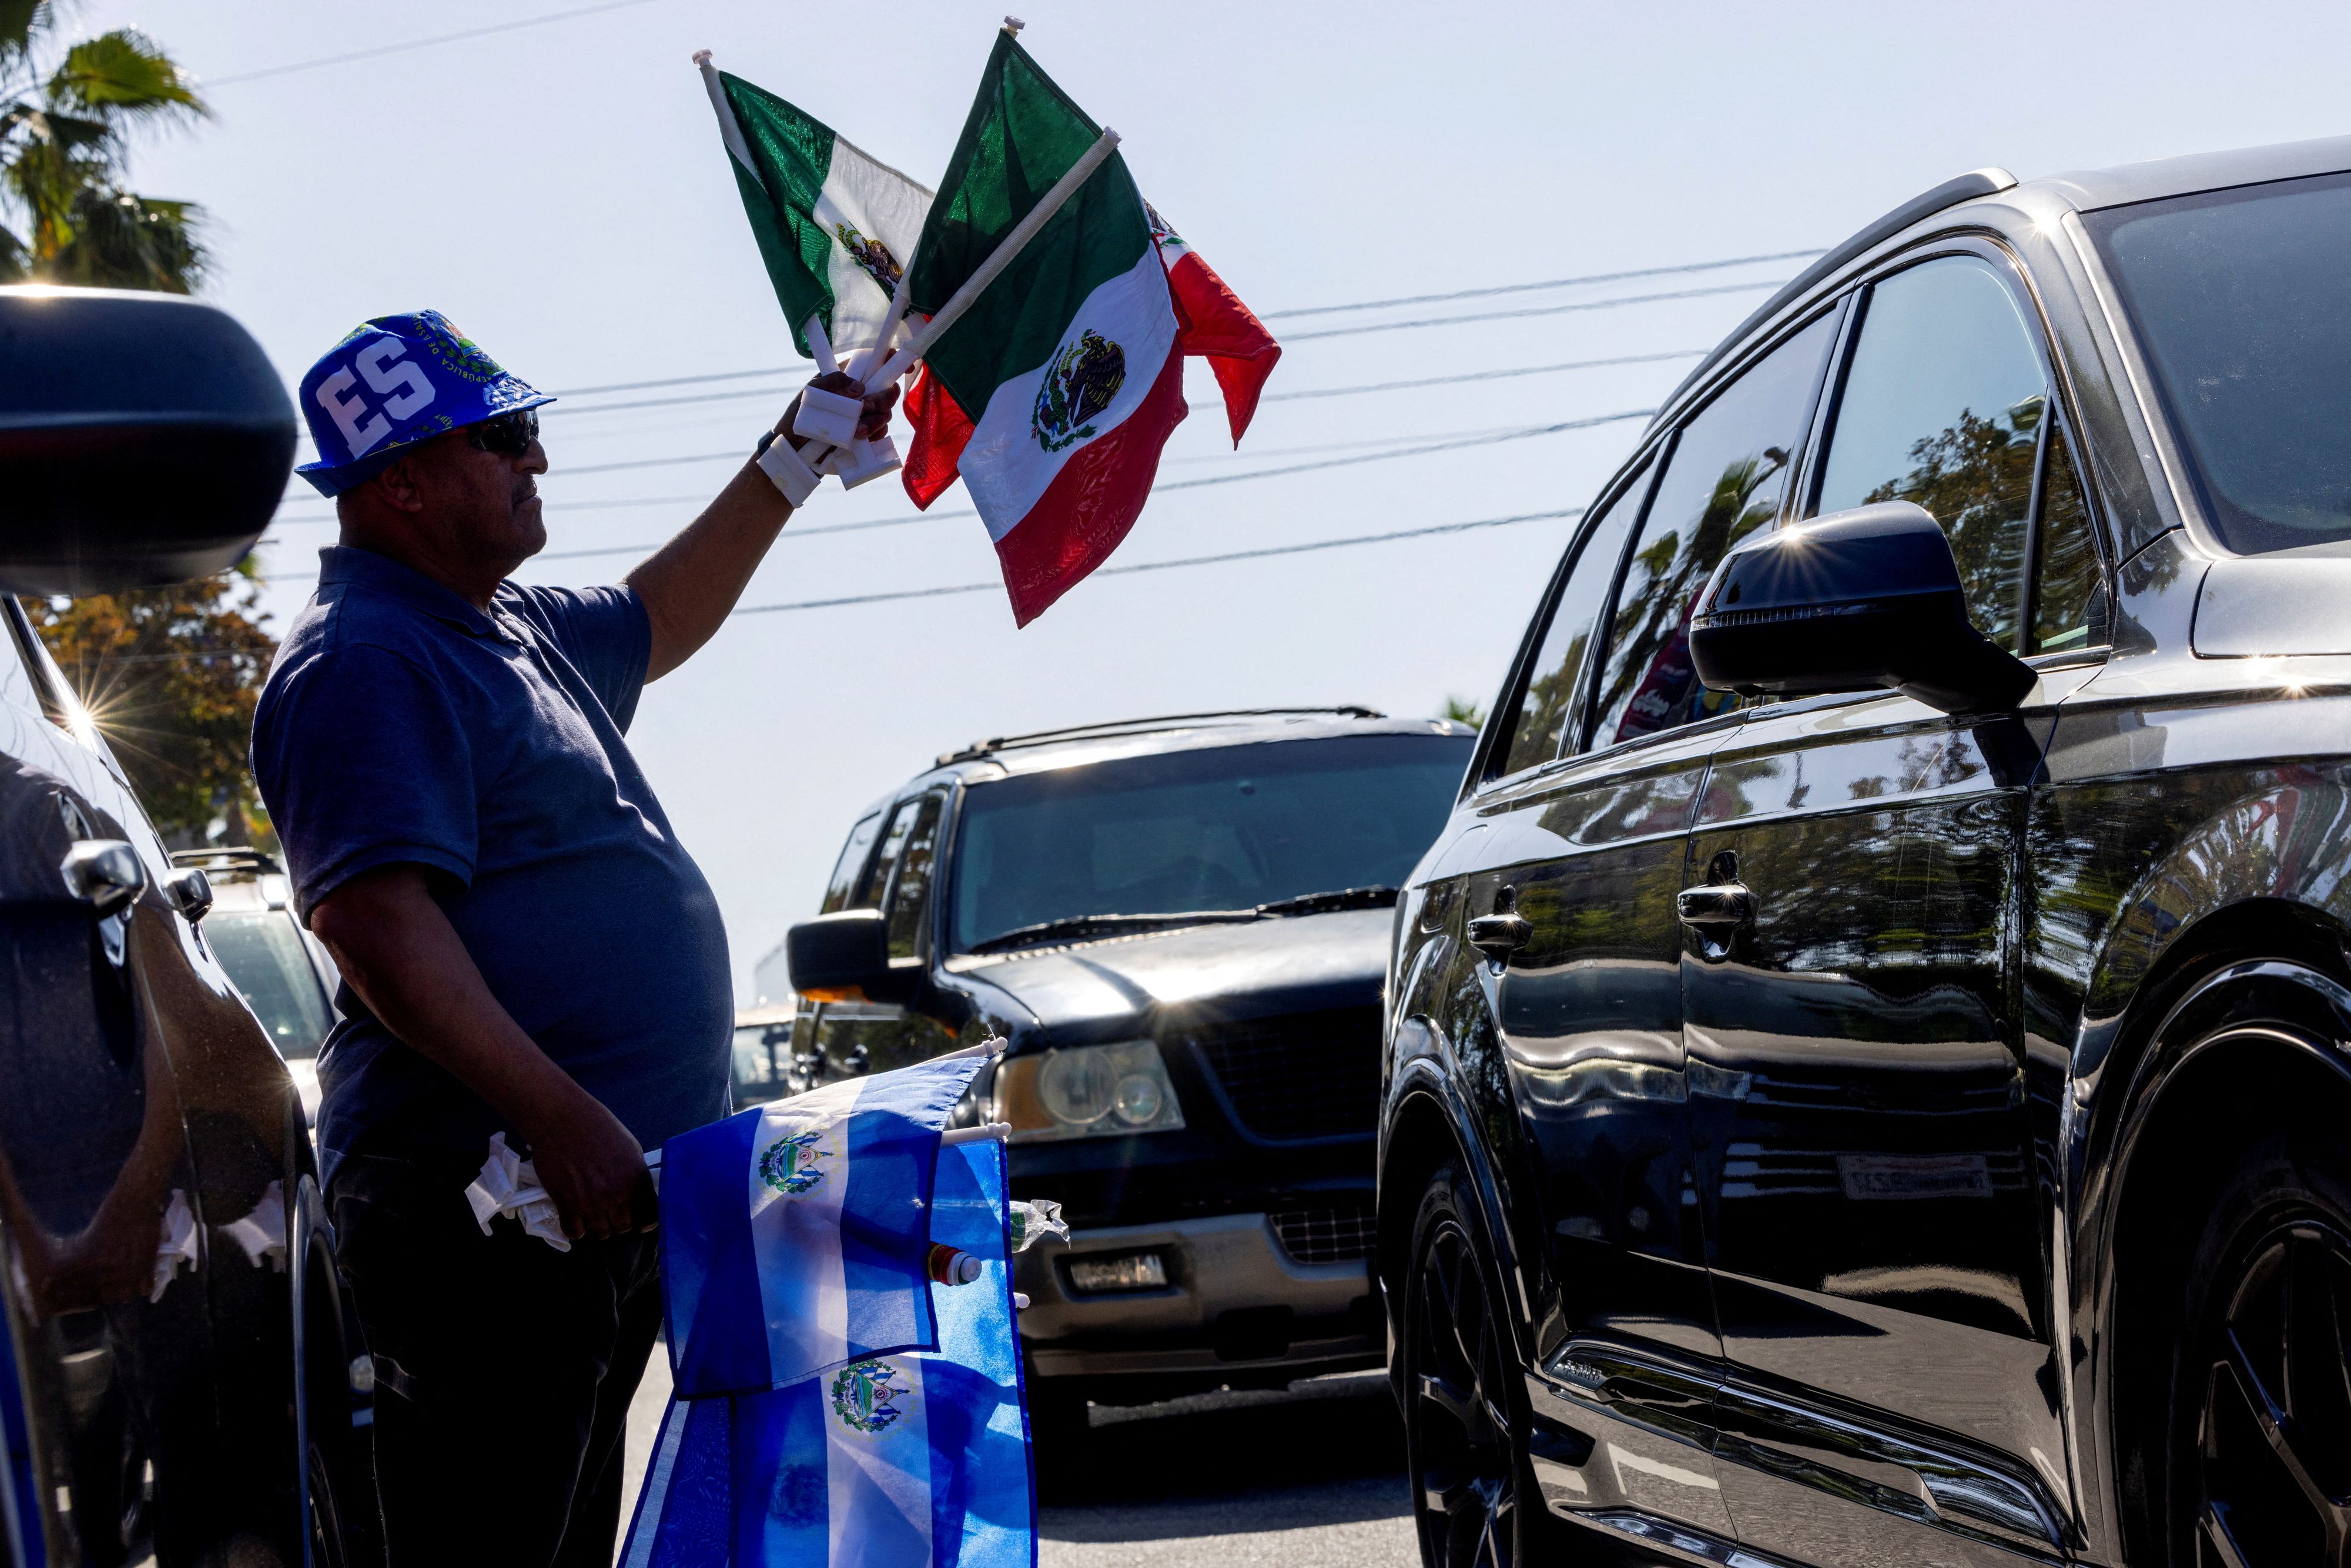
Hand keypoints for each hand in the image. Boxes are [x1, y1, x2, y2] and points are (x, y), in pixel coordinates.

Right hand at [518, 1087, 650, 1239]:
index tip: (641, 1221)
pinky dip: (575, 1228)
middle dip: (618, 1221)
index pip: (650, 1216)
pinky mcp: (566, 1204)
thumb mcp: (629, 1147)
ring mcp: (591, 1202)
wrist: (562, 1120)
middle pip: (624, 1227)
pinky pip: (575, 1232)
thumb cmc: (597, 1126)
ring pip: (600, 1233)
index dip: (646, 1221)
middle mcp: (617, 1194)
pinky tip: (575, 1217)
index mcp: (636, 1178)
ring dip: (597, 1225)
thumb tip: (639, 1195)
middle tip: (610, 1210)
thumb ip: (636, 1174)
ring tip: (592, 1211)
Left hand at [776, 369, 901, 444]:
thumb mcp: (811, 393)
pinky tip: (858, 440)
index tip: (903, 366)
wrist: (797, 450)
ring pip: (886, 414)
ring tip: (856, 431)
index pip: (873, 364)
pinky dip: (873, 436)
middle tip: (867, 408)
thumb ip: (833, 382)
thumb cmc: (800, 416)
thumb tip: (861, 387)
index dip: (891, 361)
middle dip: (883, 399)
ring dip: (874, 422)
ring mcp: (865, 416)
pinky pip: (881, 433)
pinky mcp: (867, 435)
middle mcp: (861, 396)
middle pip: (888, 391)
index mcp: (849, 378)